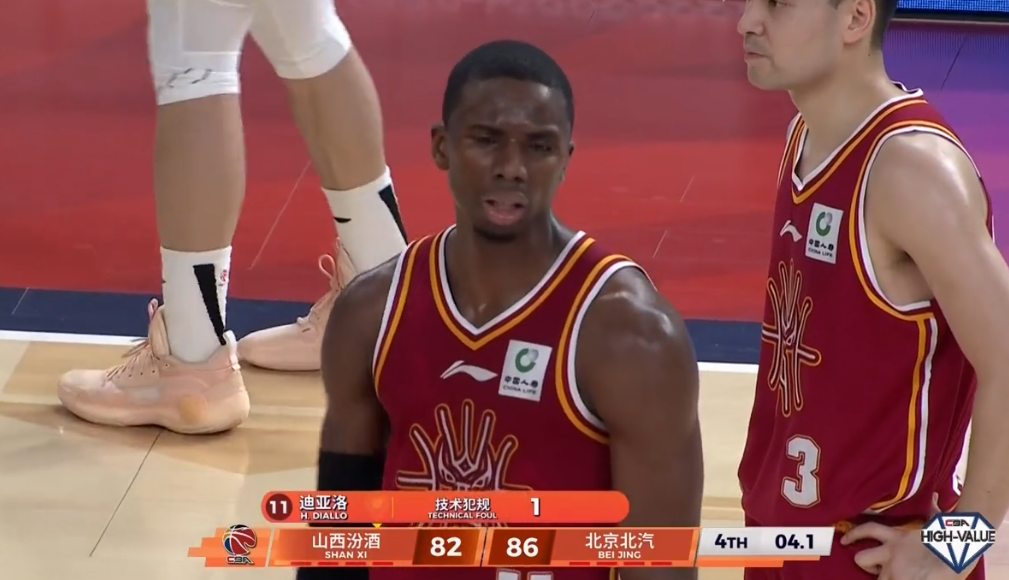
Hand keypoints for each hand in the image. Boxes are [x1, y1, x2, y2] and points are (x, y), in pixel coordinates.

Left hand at [841, 494, 970, 579]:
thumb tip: (935, 496)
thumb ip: (932, 510)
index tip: (844, 540)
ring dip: (881, 578)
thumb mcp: (939, 521)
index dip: (853, 534)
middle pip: (861, 559)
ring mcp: (895, 570)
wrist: (959, 554)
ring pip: (873, 577)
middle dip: (866, 564)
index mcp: (897, 537)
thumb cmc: (951, 537)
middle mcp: (891, 553)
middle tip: (875, 567)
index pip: (867, 529)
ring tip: (889, 577)